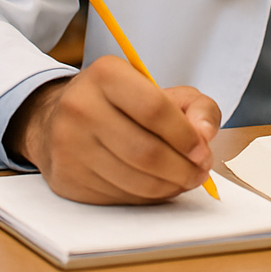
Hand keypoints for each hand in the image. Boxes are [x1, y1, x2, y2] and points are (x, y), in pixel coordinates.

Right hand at [5, 55, 221, 203]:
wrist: (64, 117)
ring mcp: (69, 145)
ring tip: (184, 180)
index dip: (185, 135)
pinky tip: (157, 186)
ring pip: (132, 179)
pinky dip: (145, 196)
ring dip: (168, 187)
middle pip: (144, 150)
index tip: (203, 150)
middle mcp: (81, 107)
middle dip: (181, 168)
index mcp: (106, 74)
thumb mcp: (163, 90)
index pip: (154, 109)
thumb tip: (206, 135)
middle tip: (200, 172)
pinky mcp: (65, 177)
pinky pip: (116, 196)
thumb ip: (196, 106)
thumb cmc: (125, 103)